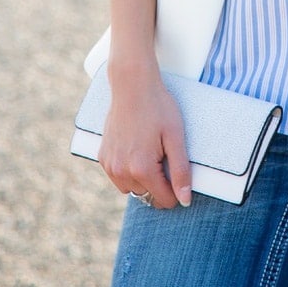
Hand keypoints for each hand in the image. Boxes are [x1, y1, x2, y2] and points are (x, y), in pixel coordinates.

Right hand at [99, 62, 191, 208]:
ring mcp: (110, 165)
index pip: (163, 199)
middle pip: (147, 195)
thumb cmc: (158, 108)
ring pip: (131, 189)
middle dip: (158, 183)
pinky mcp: (103, 157)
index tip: (179, 172)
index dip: (176, 190)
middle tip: (164, 156)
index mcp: (141, 168)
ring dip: (142, 180)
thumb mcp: (176, 137)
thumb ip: (180, 172)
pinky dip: (128, 170)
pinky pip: (118, 177)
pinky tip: (136, 149)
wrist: (132, 85)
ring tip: (150, 153)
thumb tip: (184, 201)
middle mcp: (121, 171)